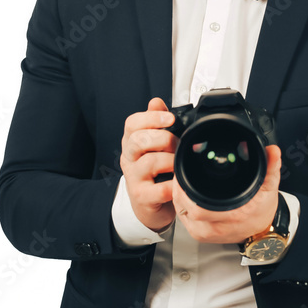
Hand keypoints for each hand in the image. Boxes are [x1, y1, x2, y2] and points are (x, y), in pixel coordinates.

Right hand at [119, 97, 178, 232]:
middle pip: (138, 140)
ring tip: (178, 163)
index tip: (170, 118)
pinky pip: (159, 189)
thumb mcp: (154, 146)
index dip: (151, 118)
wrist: (149, 205)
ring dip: (170, 160)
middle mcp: (129, 158)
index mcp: (132, 142)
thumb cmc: (153, 172)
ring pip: (149, 162)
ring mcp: (134, 178)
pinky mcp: (142, 197)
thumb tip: (156, 102)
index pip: (132, 123)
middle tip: (177, 144)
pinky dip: (172, 185)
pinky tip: (178, 182)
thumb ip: (156, 122)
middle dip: (164, 139)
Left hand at [173, 144, 281, 244]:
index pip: (199, 206)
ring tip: (182, 180)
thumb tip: (272, 151)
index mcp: (232, 215)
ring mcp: (206, 233)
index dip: (187, 187)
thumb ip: (271, 167)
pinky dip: (181, 204)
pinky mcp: (199, 235)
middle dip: (181, 187)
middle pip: (185, 207)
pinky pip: (183, 218)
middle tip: (181, 170)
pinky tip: (185, 194)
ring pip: (181, 212)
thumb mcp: (270, 187)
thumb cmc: (262, 210)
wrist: (261, 231)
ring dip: (180, 195)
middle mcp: (216, 227)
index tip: (185, 171)